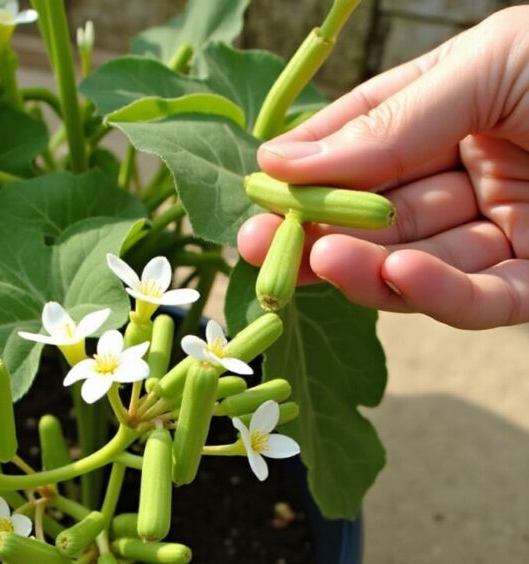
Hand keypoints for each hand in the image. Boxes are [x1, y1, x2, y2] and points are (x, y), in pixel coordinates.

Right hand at [238, 7, 528, 328]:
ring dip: (364, 267)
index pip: (373, 138)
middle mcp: (477, 175)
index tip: (263, 182)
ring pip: (417, 263)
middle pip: (382, 214)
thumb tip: (284, 161)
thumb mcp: (489, 64)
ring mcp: (506, 234)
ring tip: (316, 259)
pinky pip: (479, 302)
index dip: (316, 163)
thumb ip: (393, 120)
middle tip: (257, 244)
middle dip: (320, 229)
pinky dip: (435, 294)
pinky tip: (396, 273)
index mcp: (464, 108)